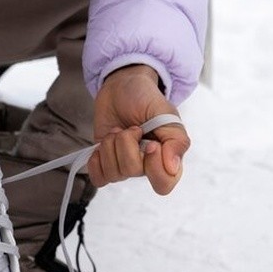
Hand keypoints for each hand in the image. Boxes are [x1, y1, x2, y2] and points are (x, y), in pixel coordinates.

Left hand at [88, 64, 190, 194]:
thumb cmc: (146, 99)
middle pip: (132, 171)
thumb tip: (173, 168)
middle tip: (132, 128)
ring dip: (111, 144)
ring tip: (118, 130)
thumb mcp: (167, 113)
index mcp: (166, 158)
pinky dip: (96, 161)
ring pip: (113, 172)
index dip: (154, 167)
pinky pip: (98, 178)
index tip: (152, 144)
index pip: (163, 184)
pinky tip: (102, 147)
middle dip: (126, 143)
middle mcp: (145, 166)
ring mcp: (124, 165)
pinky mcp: (105, 162)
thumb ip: (176, 140)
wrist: (122, 87)